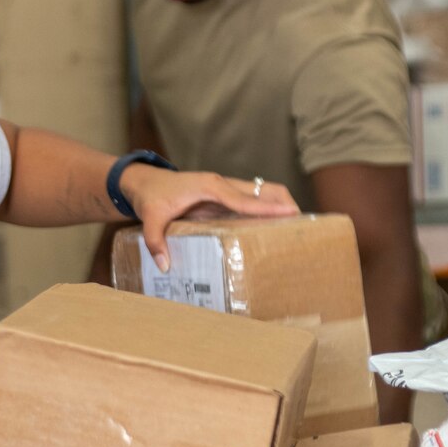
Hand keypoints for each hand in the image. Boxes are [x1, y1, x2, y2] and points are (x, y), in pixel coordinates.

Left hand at [122, 166, 299, 270]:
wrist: (145, 181)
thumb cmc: (150, 196)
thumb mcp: (150, 218)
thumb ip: (155, 240)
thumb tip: (165, 265)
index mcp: (210, 187)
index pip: (245, 199)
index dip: (268, 208)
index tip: (291, 214)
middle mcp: (223, 184)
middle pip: (264, 189)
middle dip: (285, 204)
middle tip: (302, 225)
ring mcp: (226, 188)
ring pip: (263, 191)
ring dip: (280, 205)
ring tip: (296, 227)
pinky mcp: (225, 195)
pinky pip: (253, 199)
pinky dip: (268, 208)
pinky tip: (274, 226)